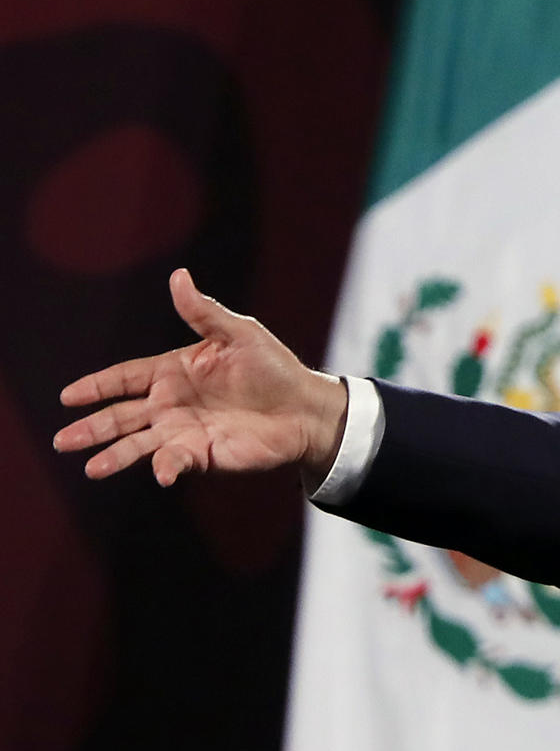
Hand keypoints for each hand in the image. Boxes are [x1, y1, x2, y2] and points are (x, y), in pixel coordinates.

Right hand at [54, 269, 346, 487]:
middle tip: (62, 440)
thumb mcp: (239, 333)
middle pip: (121, 416)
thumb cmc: (274, 368)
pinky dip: (166, 467)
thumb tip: (178, 276)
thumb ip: (203, 312)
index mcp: (174, 371)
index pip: (124, 378)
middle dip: (91, 428)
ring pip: (139, 444)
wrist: (306, 407)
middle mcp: (172, 404)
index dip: (96, 386)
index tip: (68, 396)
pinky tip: (159, 473)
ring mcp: (185, 431)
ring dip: (114, 455)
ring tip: (89, 468)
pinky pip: (177, 461)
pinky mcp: (204, 454)